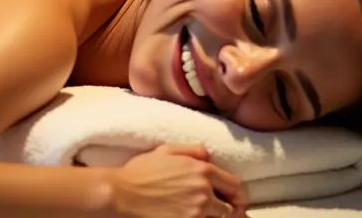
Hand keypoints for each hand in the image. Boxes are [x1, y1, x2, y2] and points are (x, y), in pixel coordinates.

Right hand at [110, 144, 248, 217]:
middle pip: (233, 208)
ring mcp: (197, 213)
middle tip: (226, 210)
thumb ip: (191, 150)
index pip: (235, 185)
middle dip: (231, 208)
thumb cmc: (141, 171)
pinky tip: (199, 217)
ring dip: (218, 217)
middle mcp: (204, 192)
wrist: (124, 194)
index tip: (232, 197)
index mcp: (202, 171)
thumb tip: (209, 155)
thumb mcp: (165, 150)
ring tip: (210, 214)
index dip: (237, 193)